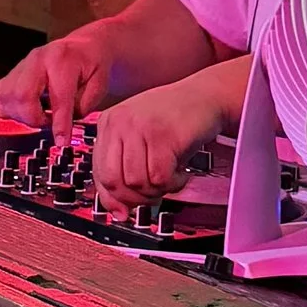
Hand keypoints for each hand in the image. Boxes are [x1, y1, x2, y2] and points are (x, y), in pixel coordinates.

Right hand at [0, 24, 114, 140]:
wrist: (83, 47)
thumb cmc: (92, 66)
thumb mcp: (99, 86)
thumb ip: (82, 107)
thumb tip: (61, 129)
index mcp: (63, 60)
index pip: (58, 97)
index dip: (60, 124)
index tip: (62, 142)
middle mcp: (38, 59)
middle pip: (21, 95)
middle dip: (34, 118)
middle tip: (48, 122)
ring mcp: (21, 64)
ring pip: (6, 96)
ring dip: (21, 115)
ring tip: (39, 115)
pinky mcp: (11, 72)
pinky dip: (7, 109)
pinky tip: (24, 110)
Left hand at [91, 76, 227, 205]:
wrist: (207, 95)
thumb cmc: (175, 119)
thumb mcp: (142, 140)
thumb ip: (124, 170)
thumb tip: (117, 211)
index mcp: (109, 123)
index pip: (99, 173)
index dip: (113, 198)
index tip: (125, 209)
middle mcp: (120, 122)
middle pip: (114, 182)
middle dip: (136, 199)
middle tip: (154, 194)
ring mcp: (140, 127)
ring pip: (137, 183)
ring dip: (158, 190)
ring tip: (171, 177)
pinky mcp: (163, 135)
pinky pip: (160, 178)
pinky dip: (174, 183)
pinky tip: (181, 172)